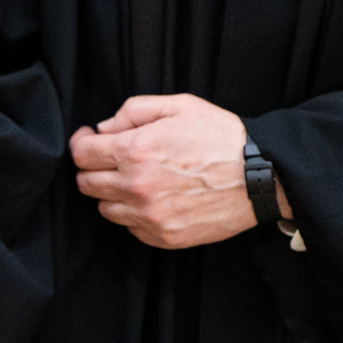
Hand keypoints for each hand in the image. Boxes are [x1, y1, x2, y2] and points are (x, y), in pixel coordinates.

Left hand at [70, 93, 257, 249]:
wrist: (261, 176)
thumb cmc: (221, 136)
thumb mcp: (178, 105)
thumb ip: (133, 111)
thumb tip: (104, 128)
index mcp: (135, 151)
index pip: (81, 154)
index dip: (81, 143)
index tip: (88, 139)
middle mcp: (137, 187)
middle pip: (86, 184)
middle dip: (92, 168)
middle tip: (110, 159)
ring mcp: (150, 216)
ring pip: (105, 209)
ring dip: (112, 193)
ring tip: (136, 179)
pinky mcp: (165, 237)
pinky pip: (131, 229)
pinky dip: (134, 215)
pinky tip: (154, 199)